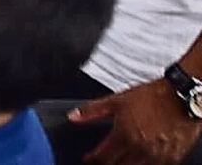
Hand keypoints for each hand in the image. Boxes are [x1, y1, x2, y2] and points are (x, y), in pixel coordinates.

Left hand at [70, 77, 201, 163]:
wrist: (181, 96)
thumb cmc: (151, 96)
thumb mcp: (117, 100)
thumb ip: (92, 111)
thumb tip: (73, 117)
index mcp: (125, 136)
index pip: (102, 157)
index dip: (91, 160)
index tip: (88, 159)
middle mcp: (141, 149)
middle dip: (108, 164)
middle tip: (103, 160)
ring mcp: (159, 156)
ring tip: (121, 159)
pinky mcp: (173, 158)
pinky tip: (141, 160)